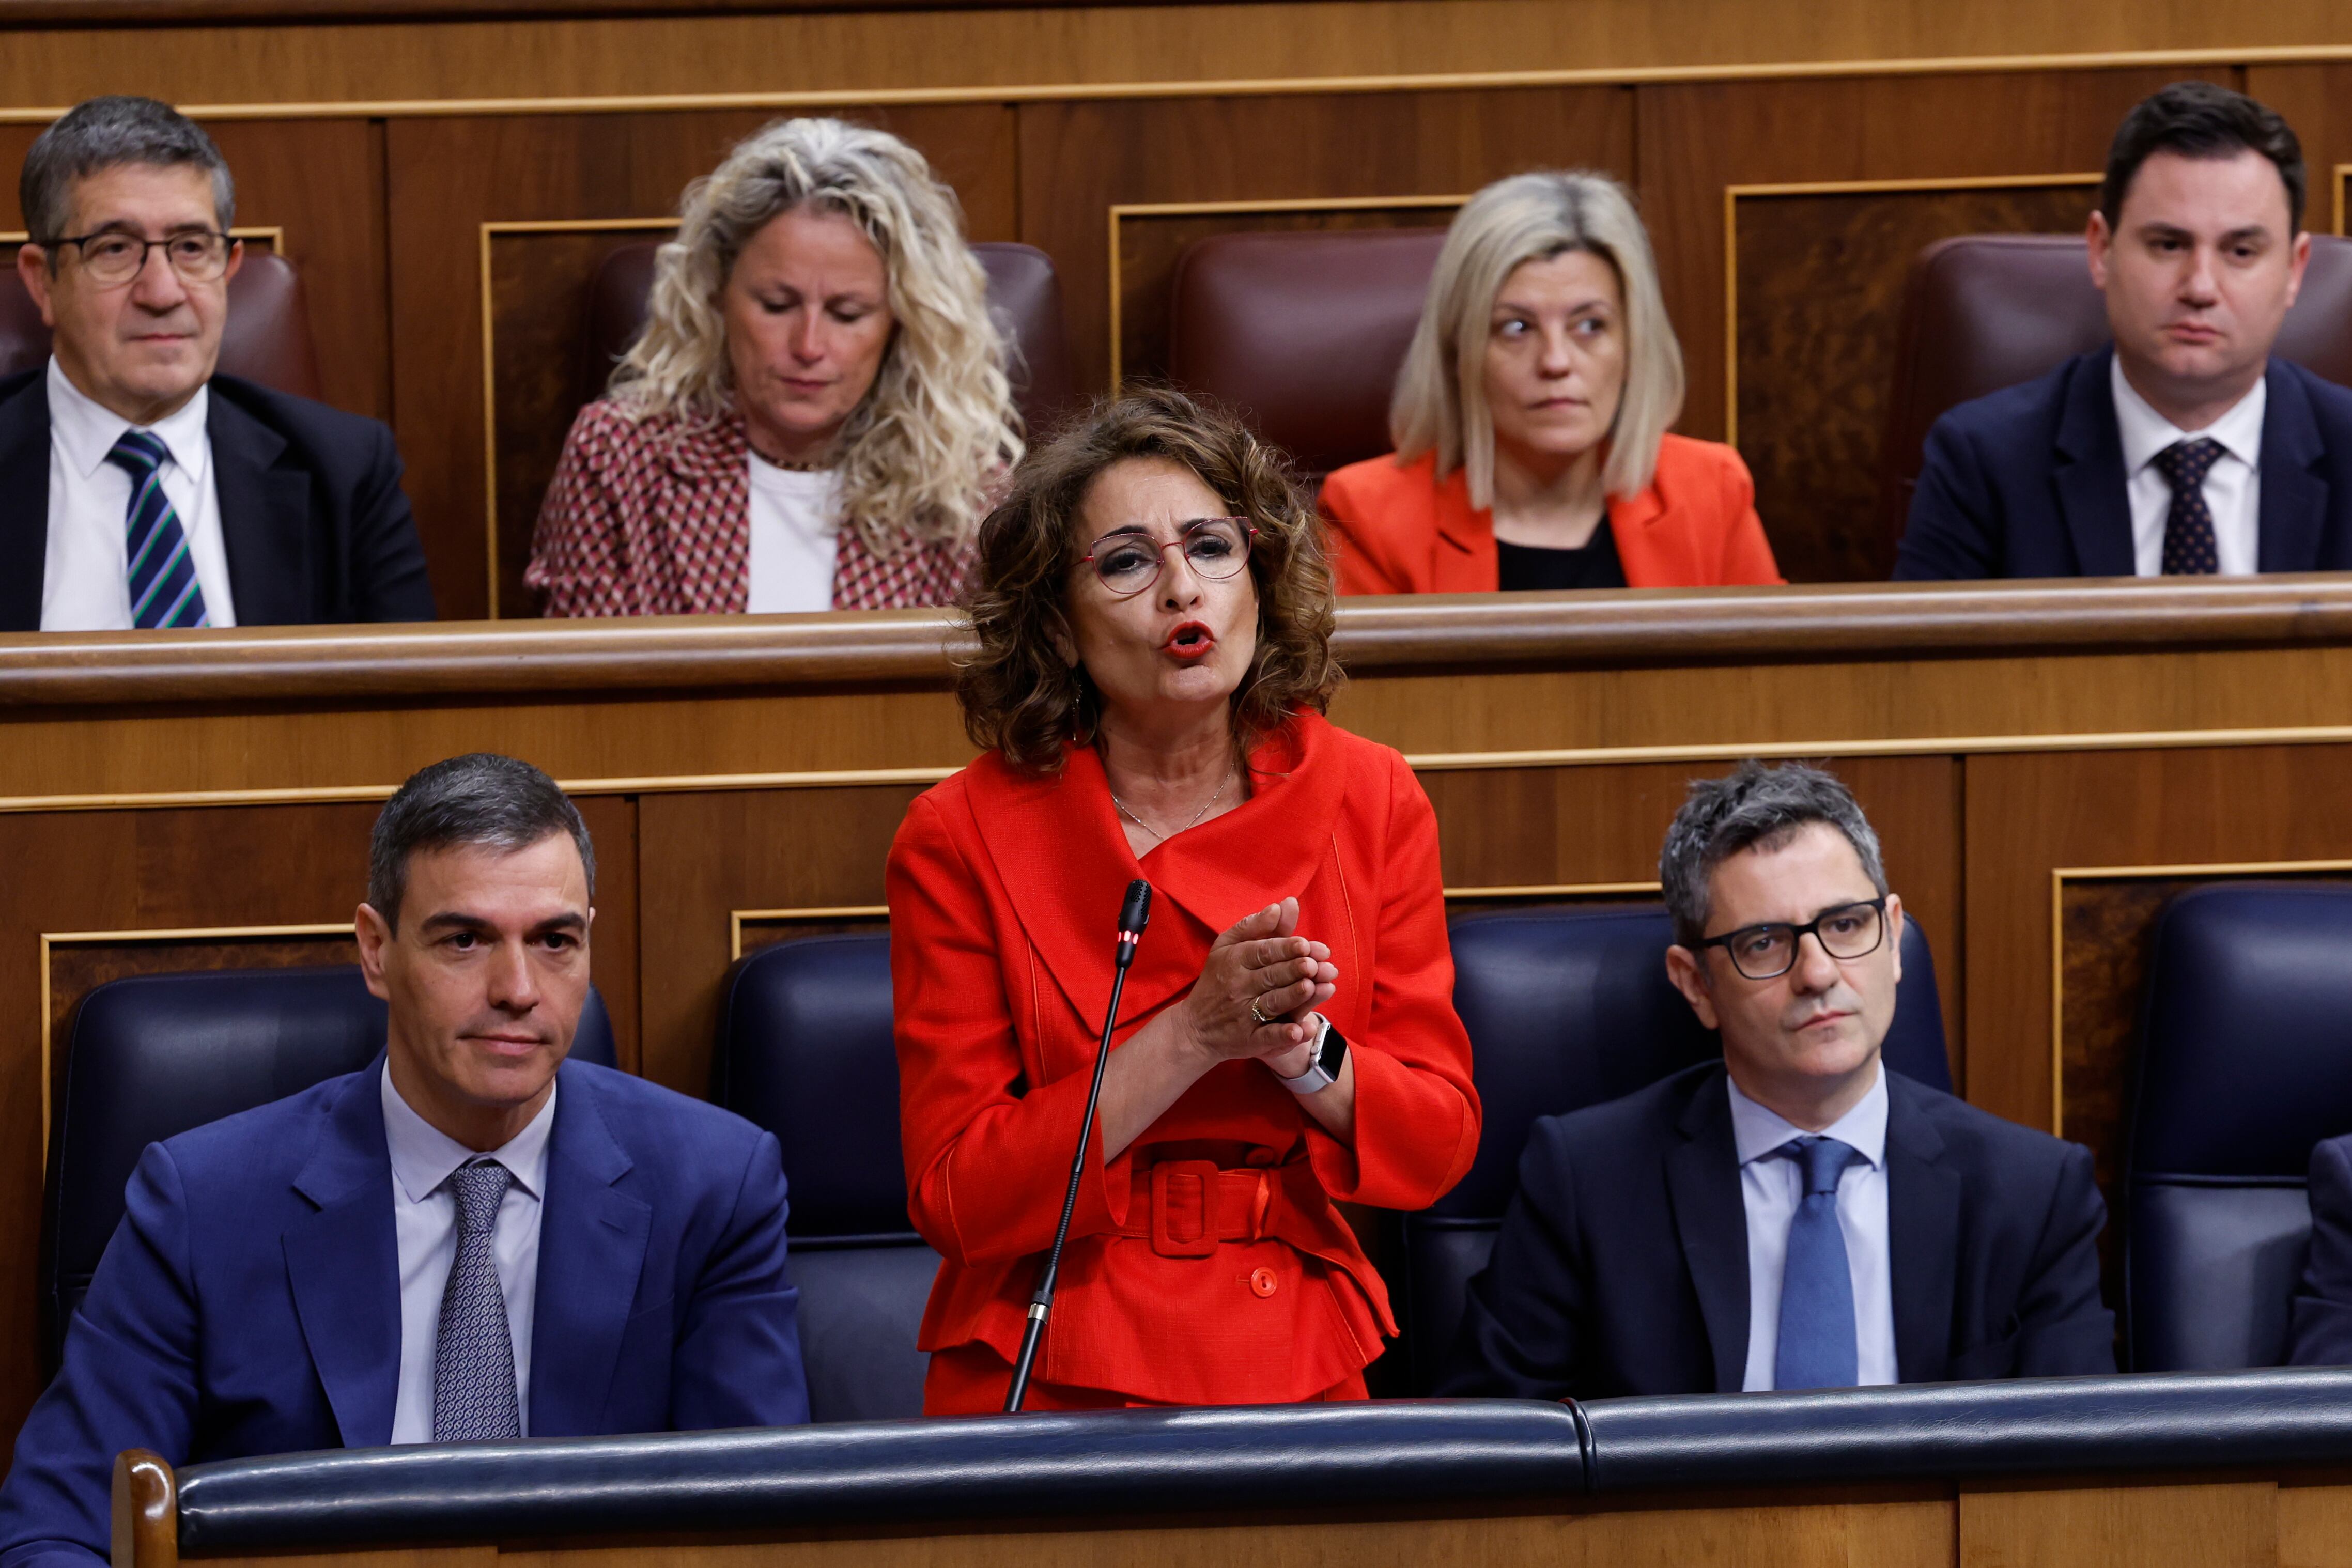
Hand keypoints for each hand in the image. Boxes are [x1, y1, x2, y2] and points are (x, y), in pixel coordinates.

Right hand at [1178, 898, 1337, 1065]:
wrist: (1194, 1029)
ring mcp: (1244, 1016)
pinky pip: (1268, 1038)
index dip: (1285, 948)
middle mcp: (1237, 987)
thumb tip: (1281, 906)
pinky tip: (1299, 1030)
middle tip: (1314, 964)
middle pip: (1270, 976)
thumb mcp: (1227, 948)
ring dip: (1291, 996)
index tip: (1305, 944)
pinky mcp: (1250, 1041)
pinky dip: (1283, 1035)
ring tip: (1310, 987)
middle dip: (1293, 969)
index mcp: (1234, 960)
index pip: (1262, 951)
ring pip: (1271, 1004)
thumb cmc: (1217, 980)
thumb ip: (1256, 926)